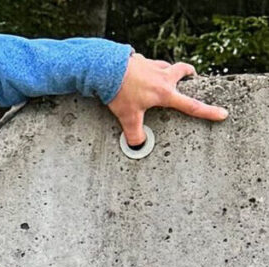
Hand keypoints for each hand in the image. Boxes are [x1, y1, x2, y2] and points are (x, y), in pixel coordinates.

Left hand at [108, 55, 225, 148]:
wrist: (107, 69)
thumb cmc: (120, 92)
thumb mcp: (127, 116)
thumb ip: (134, 132)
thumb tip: (138, 144)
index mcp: (165, 93)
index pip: (191, 106)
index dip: (208, 112)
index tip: (222, 113)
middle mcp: (163, 77)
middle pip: (184, 71)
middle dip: (189, 74)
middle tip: (191, 78)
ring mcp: (153, 66)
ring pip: (167, 65)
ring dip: (168, 70)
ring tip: (161, 78)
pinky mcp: (141, 60)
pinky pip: (149, 63)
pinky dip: (148, 68)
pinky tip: (138, 74)